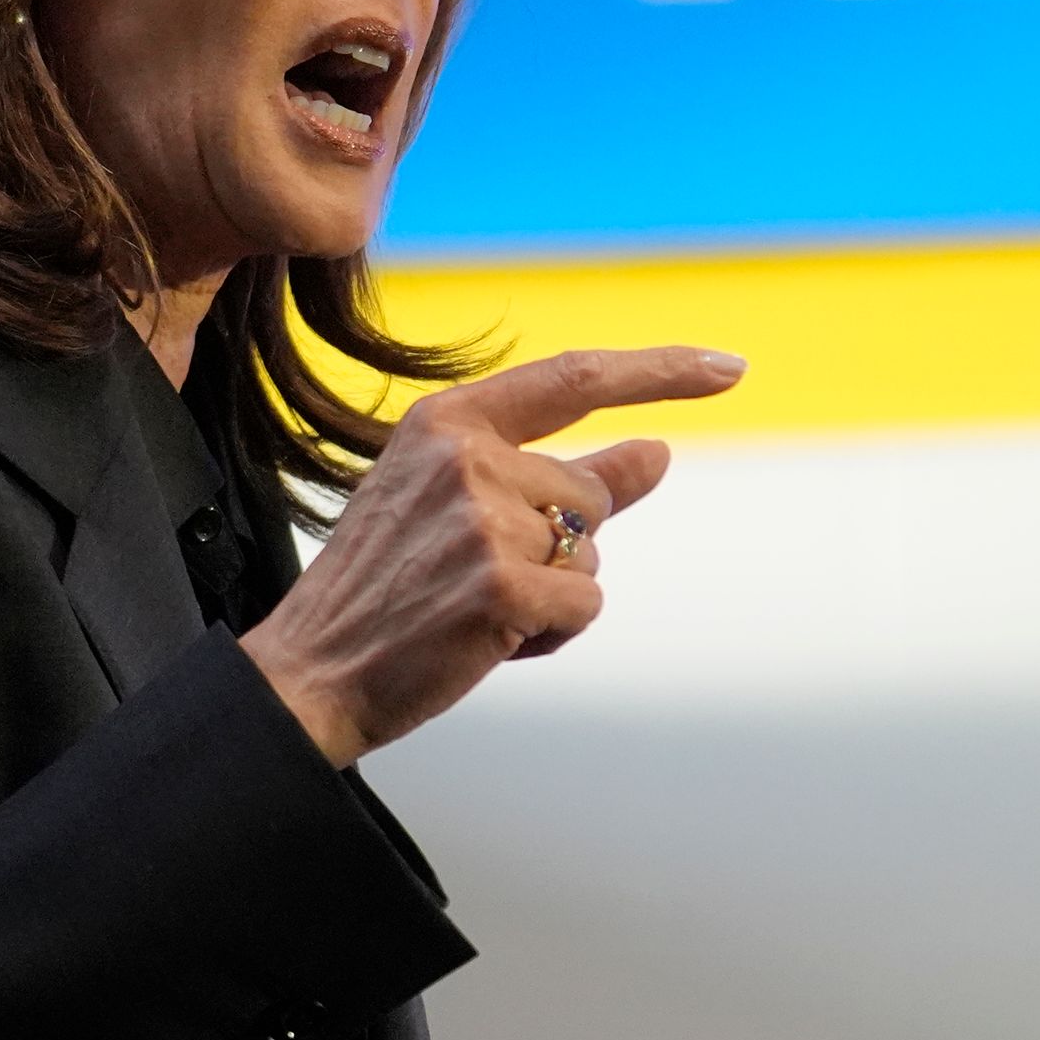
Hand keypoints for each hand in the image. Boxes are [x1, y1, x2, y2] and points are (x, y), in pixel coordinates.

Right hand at [240, 346, 743, 763]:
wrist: (312, 671)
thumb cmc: (390, 588)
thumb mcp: (460, 505)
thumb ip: (564, 472)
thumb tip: (660, 452)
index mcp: (448, 421)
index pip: (576, 378)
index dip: (661, 371)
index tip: (727, 367)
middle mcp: (466, 457)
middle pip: (591, 495)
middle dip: (560, 547)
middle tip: (474, 580)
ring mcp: (484, 519)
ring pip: (592, 555)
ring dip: (553, 595)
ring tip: (472, 609)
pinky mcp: (504, 585)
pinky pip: (586, 607)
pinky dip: (553, 634)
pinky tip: (487, 640)